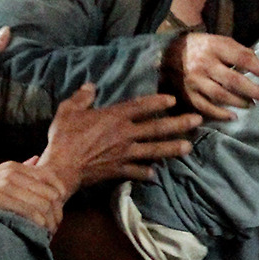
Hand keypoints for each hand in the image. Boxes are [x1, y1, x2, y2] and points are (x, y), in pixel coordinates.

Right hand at [0, 157, 68, 231]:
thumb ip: (19, 168)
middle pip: (50, 194)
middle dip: (56, 213)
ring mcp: (3, 184)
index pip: (51, 178)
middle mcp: (11, 172)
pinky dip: (37, 224)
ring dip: (49, 222)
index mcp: (14, 167)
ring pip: (42, 204)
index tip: (57, 212)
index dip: (60, 197)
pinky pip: (27, 212)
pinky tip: (37, 231)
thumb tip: (37, 159)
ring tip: (47, 233)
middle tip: (54, 227)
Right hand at [38, 84, 201, 191]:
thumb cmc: (64, 138)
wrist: (61, 169)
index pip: (141, 106)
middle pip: (157, 128)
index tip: (173, 100)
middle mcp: (125, 134)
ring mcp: (124, 154)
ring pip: (154, 150)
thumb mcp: (68, 111)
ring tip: (189, 147)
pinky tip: (155, 173)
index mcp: (114, 117)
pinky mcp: (119, 170)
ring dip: (173, 148)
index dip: (157, 102)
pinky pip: (137, 171)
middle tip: (197, 121)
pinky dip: (147, 173)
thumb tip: (90, 86)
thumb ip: (82, 97)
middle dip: (179, 124)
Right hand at [161, 33, 258, 121]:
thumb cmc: (202, 47)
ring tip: (252, 105)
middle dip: (252, 90)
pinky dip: (220, 114)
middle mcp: (204, 64)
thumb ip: (238, 51)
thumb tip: (258, 65)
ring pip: (220, 95)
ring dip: (239, 102)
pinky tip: (233, 116)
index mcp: (214, 47)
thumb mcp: (219, 41)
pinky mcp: (188, 94)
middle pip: (232, 80)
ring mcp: (194, 81)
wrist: (169, 53)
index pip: (241, 58)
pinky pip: (205, 107)